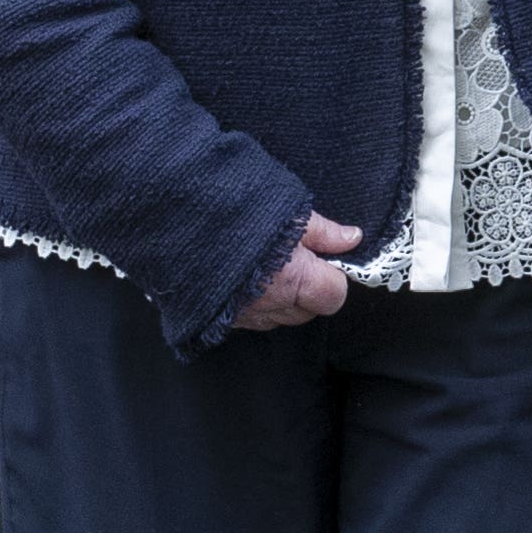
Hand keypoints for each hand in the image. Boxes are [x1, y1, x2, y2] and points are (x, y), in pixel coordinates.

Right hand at [234, 212, 363, 329]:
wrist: (179, 223)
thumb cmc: (237, 213)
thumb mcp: (289, 213)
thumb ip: (323, 232)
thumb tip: (352, 238)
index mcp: (294, 281)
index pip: (334, 296)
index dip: (333, 277)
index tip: (323, 260)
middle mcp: (271, 306)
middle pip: (308, 311)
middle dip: (309, 289)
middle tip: (294, 259)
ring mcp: (245, 317)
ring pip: (279, 317)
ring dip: (281, 298)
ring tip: (266, 266)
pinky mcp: (222, 319)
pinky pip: (252, 319)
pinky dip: (255, 303)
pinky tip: (244, 279)